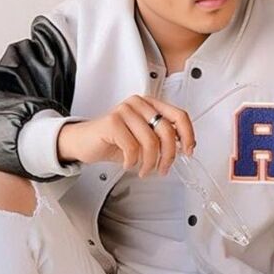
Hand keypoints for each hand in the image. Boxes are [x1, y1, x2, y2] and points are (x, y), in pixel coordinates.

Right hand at [57, 94, 195, 176]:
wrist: (84, 143)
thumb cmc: (114, 141)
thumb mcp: (143, 139)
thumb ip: (162, 138)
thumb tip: (184, 147)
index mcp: (150, 104)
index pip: (179, 115)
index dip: (188, 135)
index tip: (188, 151)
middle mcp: (139, 103)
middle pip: (167, 131)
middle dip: (168, 156)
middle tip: (162, 169)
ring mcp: (125, 110)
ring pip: (151, 142)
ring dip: (150, 163)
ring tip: (143, 170)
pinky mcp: (112, 122)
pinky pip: (132, 148)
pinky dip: (132, 162)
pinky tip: (127, 163)